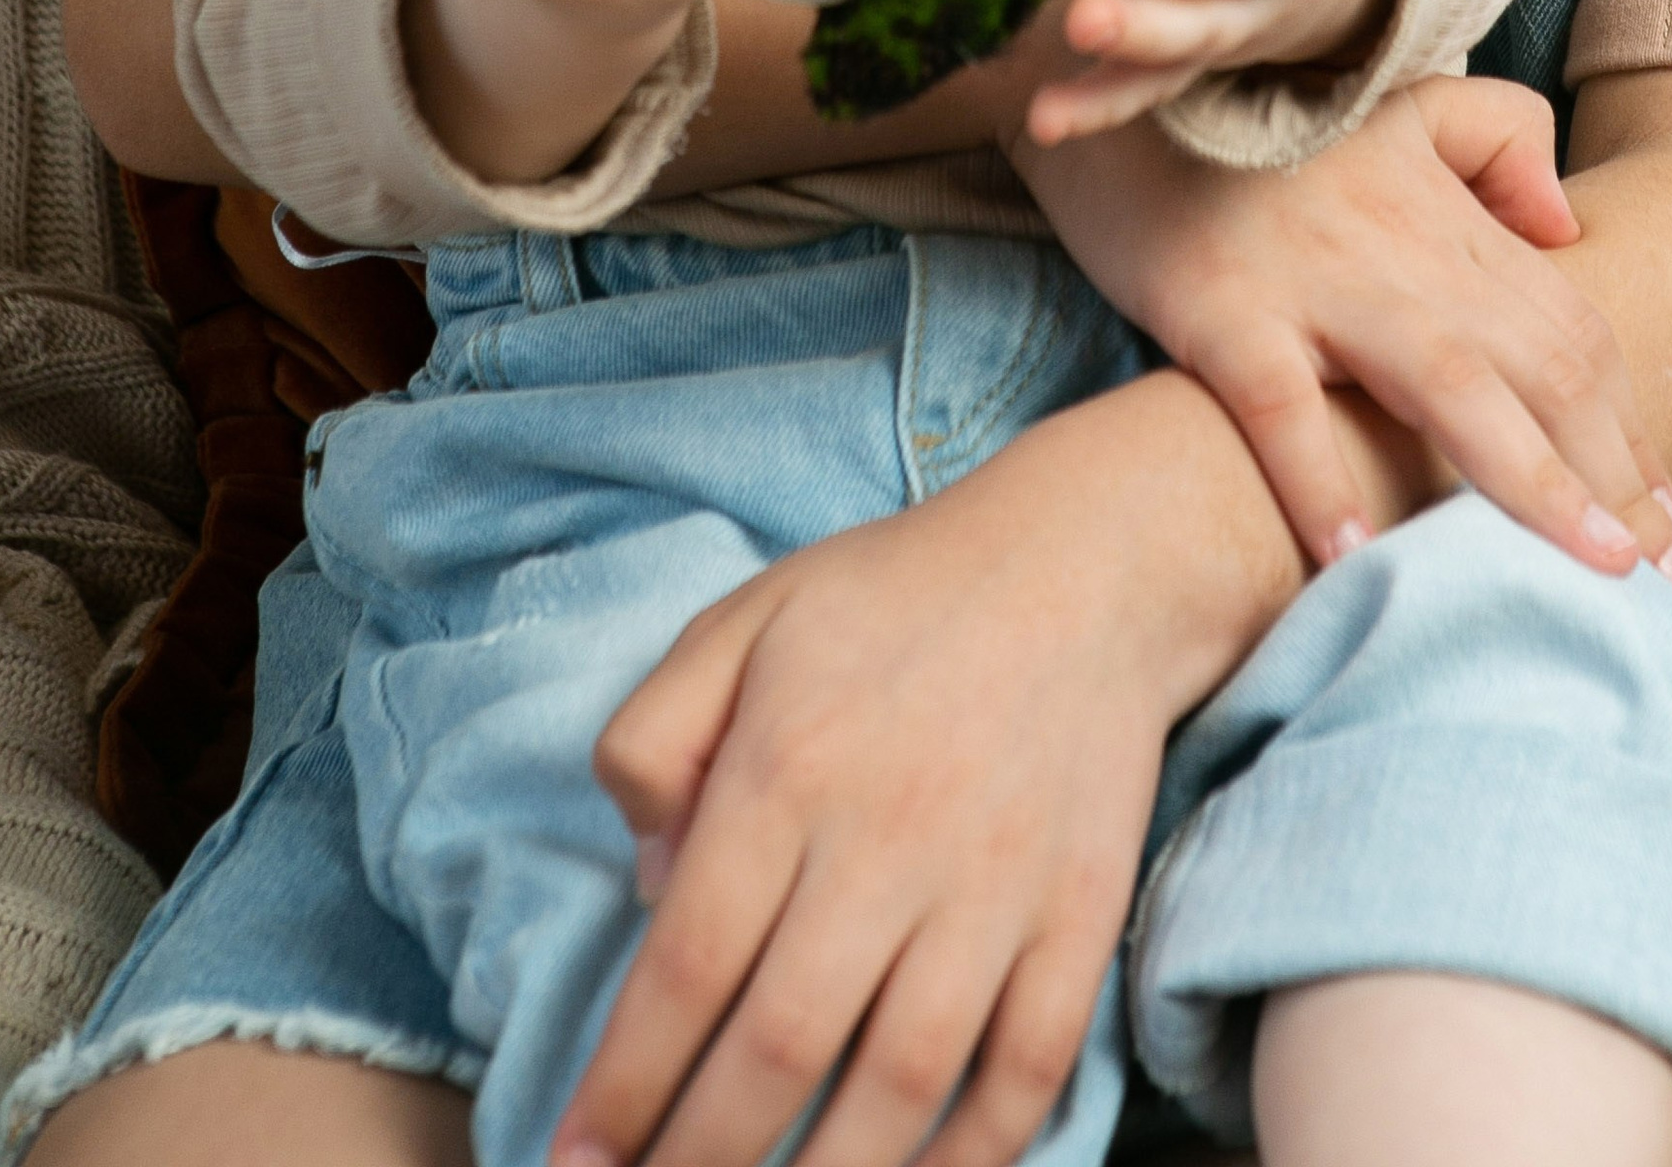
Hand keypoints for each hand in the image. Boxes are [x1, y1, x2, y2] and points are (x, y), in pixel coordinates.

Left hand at [549, 376, 1287, 1166]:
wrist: (1091, 563)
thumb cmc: (897, 598)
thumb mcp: (744, 620)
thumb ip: (655, 738)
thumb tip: (644, 886)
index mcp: (790, 768)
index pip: (688, 967)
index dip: (627, 1084)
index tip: (580, 1156)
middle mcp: (888, 840)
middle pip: (780, 1047)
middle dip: (702, 1155)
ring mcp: (994, 887)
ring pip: (900, 1082)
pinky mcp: (1078, 915)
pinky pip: (1026, 1070)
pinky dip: (971, 1154)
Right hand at [1018, 77, 1671, 595]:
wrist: (1127, 87)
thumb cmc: (1265, 131)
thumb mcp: (1397, 106)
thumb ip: (1496, 140)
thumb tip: (1567, 230)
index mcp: (1447, 216)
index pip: (1573, 332)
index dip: (1633, 433)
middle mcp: (1402, 246)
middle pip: (1541, 366)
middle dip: (1618, 482)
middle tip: (1671, 593)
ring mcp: (1314, 277)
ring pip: (1447, 384)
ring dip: (1528, 482)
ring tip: (1587, 573)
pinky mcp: (1222, 305)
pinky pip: (1280, 403)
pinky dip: (1318, 479)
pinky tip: (1359, 558)